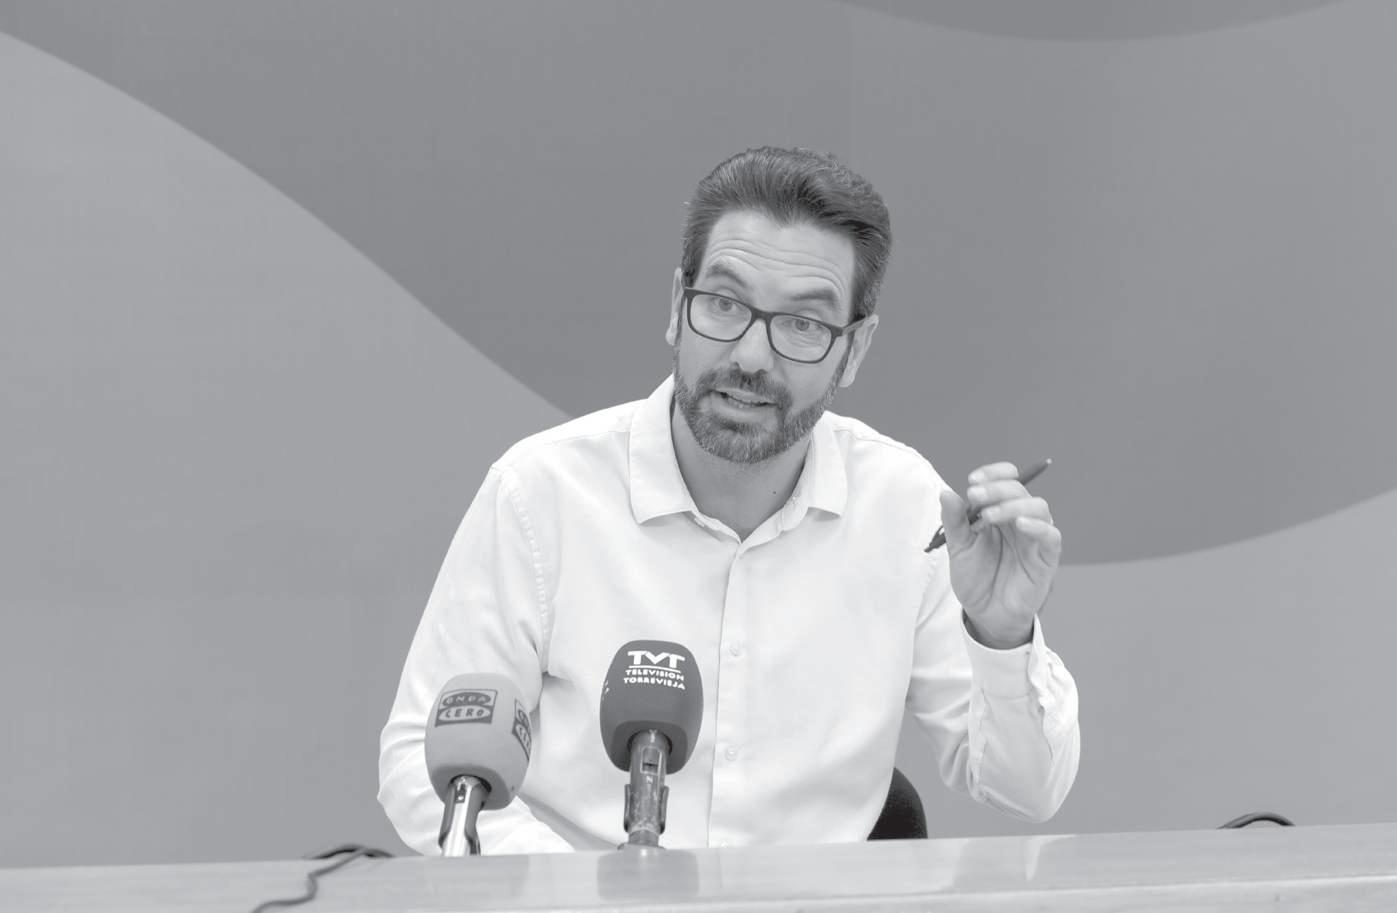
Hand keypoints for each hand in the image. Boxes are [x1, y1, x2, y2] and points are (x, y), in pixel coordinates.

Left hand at [937, 462, 1061, 648]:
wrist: (984, 614)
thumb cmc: (975, 578)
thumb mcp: (958, 547)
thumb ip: (954, 521)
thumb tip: (946, 492)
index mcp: (999, 513)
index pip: (1005, 481)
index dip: (993, 474)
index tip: (973, 480)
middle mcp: (1019, 520)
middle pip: (1019, 490)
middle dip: (996, 489)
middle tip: (975, 496)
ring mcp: (1034, 538)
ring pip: (1038, 507)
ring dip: (1013, 505)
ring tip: (988, 516)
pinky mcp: (1046, 558)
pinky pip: (1051, 536)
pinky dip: (1038, 526)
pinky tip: (1020, 525)